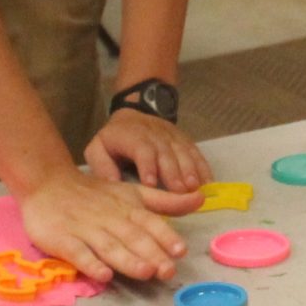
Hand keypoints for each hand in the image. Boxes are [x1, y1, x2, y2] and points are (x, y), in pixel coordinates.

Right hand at [21, 170, 200, 284]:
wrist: (48, 184)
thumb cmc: (96, 194)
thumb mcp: (133, 194)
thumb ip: (166, 201)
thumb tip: (202, 198)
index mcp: (128, 208)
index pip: (149, 223)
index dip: (165, 236)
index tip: (180, 250)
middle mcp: (110, 219)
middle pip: (132, 238)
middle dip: (152, 253)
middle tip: (168, 270)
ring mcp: (86, 230)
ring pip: (109, 246)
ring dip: (127, 260)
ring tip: (145, 272)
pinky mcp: (63, 240)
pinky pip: (78, 253)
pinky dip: (91, 264)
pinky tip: (103, 276)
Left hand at [85, 106, 211, 194]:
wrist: (135, 113)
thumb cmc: (115, 139)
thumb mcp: (98, 148)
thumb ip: (101, 166)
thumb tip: (112, 184)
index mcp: (131, 137)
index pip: (141, 150)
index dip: (147, 165)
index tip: (150, 183)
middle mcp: (154, 136)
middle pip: (166, 154)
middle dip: (173, 173)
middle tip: (179, 192)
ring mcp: (172, 138)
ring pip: (183, 153)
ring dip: (190, 171)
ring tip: (194, 188)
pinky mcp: (184, 141)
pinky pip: (195, 153)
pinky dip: (203, 168)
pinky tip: (208, 182)